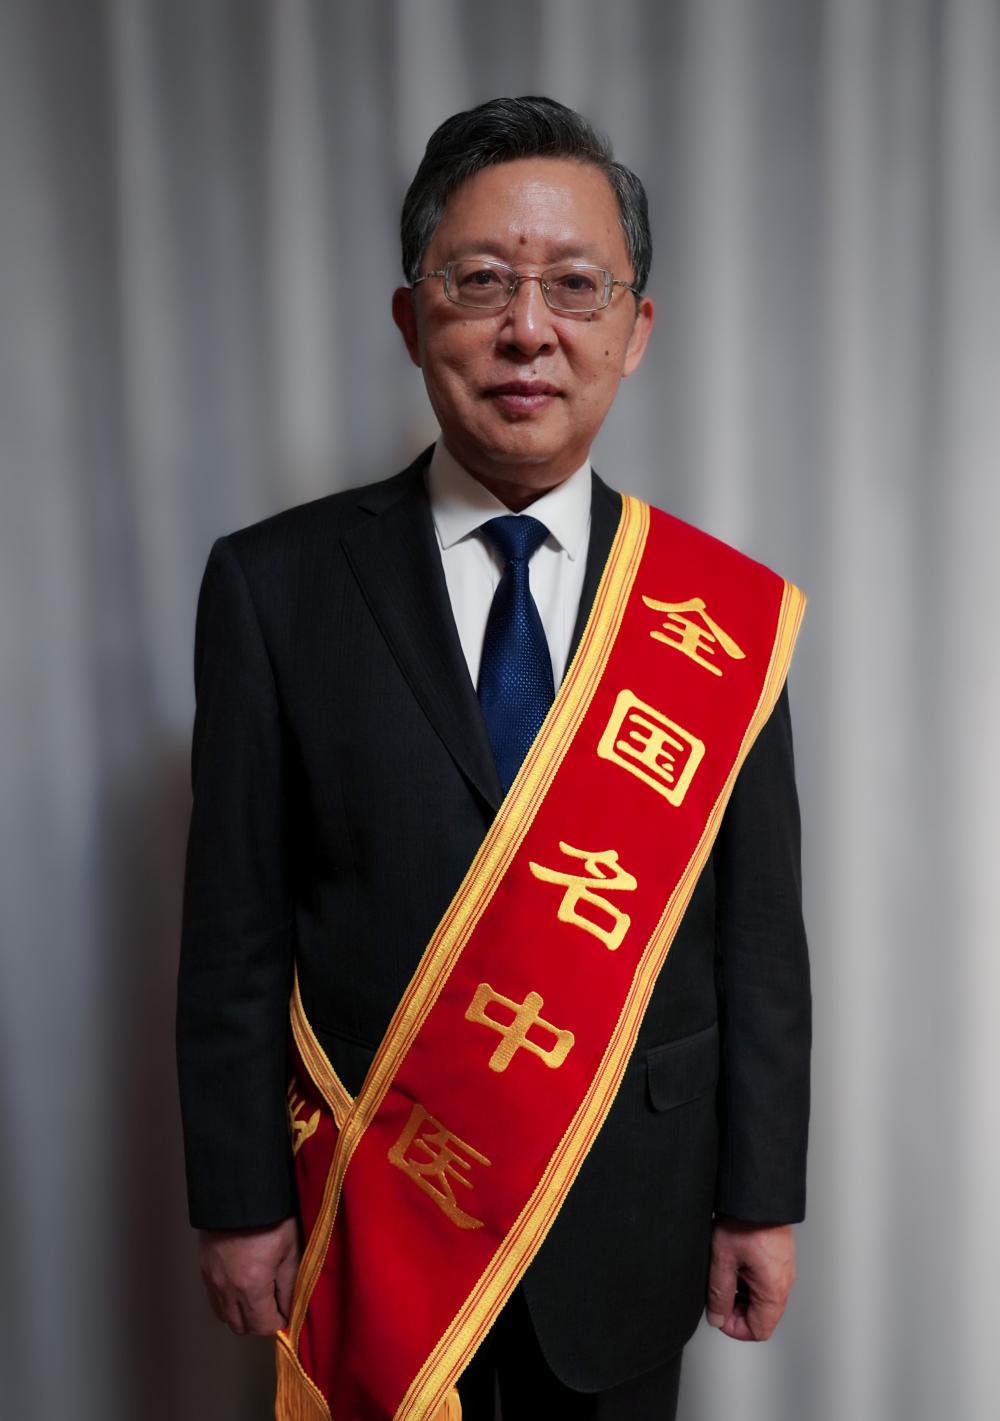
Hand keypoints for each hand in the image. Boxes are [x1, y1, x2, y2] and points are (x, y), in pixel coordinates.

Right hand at [199, 1216, 300, 1334]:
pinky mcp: (205, 1271)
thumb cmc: (270, 1218)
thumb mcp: (289, 1250)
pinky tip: (240, 1288)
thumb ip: (289, 1285)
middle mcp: (228, 1290)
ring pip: (225, 1317)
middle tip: (274, 1305)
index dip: (279, 1322)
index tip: (287, 1312)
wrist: (238, 1192)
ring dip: (242, 1315)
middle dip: (260, 1322)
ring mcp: (213, 1281)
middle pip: (242, 1327)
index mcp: (252, 1287)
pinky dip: (228, 1303)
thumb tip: (289, 1310)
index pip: (264, 1326)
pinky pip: (215, 1301)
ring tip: (257, 1297)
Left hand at [705, 1217, 795, 1340]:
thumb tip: (717, 1317)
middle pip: (763, 1317)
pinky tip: (735, 1263)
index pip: (759, 1330)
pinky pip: (767, 1282)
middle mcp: (784, 1283)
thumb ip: (719, 1293)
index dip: (735, 1328)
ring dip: (743, 1295)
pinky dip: (749, 1281)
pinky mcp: (780, 1259)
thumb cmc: (745, 1221)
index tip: (719, 1314)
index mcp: (773, 1290)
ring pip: (764, 1299)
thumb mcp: (722, 1259)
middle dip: (738, 1311)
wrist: (758, 1194)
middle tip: (719, 1294)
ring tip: (726, 1273)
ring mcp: (784, 1270)